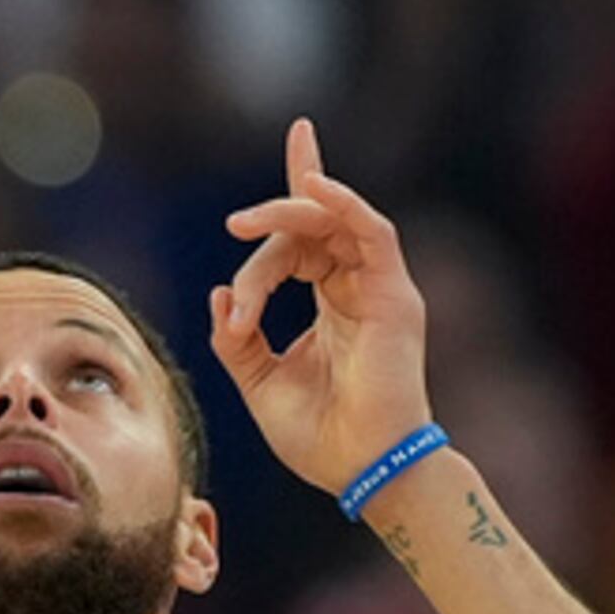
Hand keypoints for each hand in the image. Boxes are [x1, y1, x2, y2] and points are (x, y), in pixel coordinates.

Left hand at [208, 120, 435, 498]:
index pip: (312, 236)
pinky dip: (341, 204)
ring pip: (333, 223)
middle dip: (269, 223)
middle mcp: (359, 290)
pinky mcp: (394, 295)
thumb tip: (220, 290)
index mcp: (333, 306)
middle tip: (234, 227)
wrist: (360, 470)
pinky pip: (370, 231)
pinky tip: (308, 188)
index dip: (297, 192)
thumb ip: (237, 336)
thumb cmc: (318, 437)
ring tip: (246, 223)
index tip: (293, 143)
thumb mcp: (258, 381)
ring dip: (288, 213)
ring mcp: (380, 290)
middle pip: (312, 227)